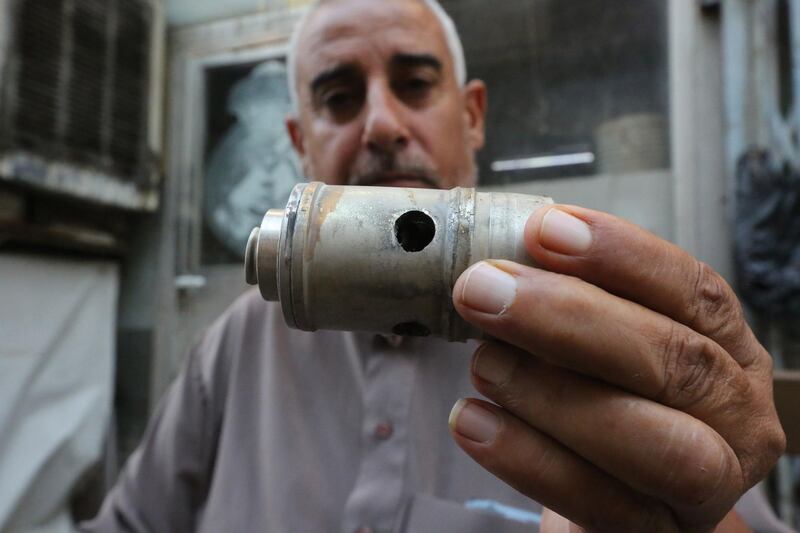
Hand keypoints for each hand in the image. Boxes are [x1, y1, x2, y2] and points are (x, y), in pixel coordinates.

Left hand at [449, 205, 784, 531]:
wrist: (627, 494)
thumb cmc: (612, 401)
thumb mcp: (610, 346)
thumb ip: (575, 302)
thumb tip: (502, 260)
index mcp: (730, 351)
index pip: (694, 291)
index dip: (620, 256)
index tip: (544, 229)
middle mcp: (736, 416)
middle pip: (675, 361)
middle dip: (569, 317)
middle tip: (484, 290)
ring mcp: (707, 487)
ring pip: (652, 441)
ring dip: (550, 391)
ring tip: (481, 362)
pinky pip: (598, 501)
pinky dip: (528, 458)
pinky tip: (473, 421)